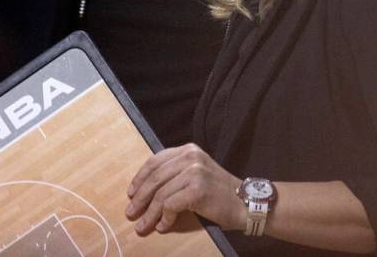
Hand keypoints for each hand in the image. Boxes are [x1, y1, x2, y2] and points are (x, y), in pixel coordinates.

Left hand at [125, 143, 245, 235]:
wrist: (246, 202)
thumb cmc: (219, 192)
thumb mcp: (196, 174)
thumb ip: (175, 175)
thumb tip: (144, 192)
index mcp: (188, 150)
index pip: (155, 161)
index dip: (140, 178)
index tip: (131, 193)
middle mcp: (191, 157)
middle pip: (155, 178)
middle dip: (139, 198)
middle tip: (130, 213)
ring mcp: (195, 172)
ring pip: (161, 194)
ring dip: (149, 213)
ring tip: (143, 226)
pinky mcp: (197, 189)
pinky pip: (171, 205)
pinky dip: (164, 218)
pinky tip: (163, 226)